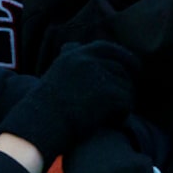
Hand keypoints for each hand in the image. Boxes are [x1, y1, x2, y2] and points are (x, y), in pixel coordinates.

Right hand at [2, 40, 142, 159]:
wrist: (40, 128)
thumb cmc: (43, 106)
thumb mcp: (54, 74)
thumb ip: (68, 57)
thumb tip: (73, 44)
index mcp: (76, 55)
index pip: (109, 50)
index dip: (124, 59)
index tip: (132, 70)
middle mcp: (89, 61)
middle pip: (122, 69)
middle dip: (123, 84)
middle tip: (118, 99)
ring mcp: (101, 77)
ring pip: (126, 87)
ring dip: (120, 102)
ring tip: (104, 114)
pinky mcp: (111, 95)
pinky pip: (126, 104)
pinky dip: (120, 115)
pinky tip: (106, 122)